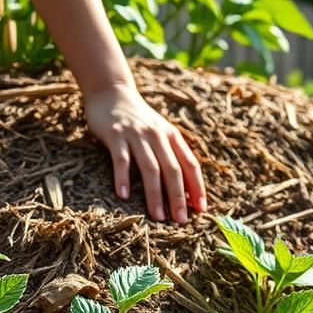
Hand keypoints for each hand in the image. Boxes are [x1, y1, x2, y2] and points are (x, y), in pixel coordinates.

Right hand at [84, 84, 205, 223]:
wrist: (111, 92)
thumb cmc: (139, 119)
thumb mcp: (160, 132)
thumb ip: (171, 154)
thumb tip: (185, 189)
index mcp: (172, 136)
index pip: (190, 164)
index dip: (197, 187)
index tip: (201, 209)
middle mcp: (157, 135)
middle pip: (172, 170)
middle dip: (178, 197)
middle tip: (181, 220)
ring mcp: (136, 134)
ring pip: (150, 168)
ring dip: (155, 194)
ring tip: (158, 216)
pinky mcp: (115, 134)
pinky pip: (121, 160)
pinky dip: (123, 178)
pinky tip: (124, 196)